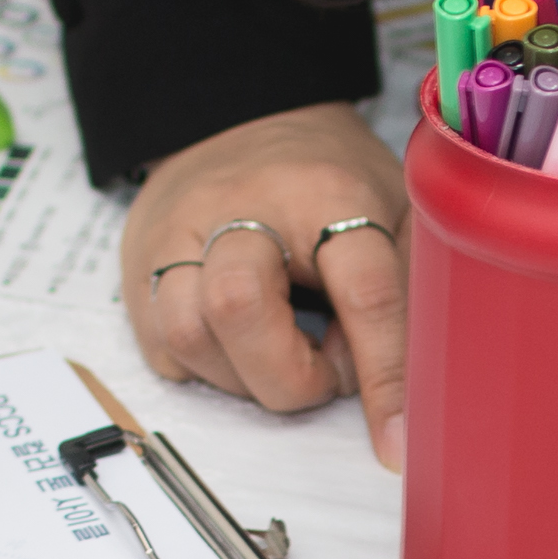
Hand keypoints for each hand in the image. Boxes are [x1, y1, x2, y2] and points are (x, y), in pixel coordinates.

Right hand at [122, 105, 408, 469]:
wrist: (240, 116)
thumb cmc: (326, 177)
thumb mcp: (394, 208)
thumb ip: (413, 289)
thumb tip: (416, 392)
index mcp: (326, 190)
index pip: (361, 291)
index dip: (383, 375)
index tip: (397, 442)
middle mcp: (240, 205)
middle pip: (240, 309)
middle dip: (289, 375)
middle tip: (323, 367)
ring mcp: (178, 232)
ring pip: (189, 334)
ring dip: (246, 376)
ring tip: (283, 351)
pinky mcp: (141, 263)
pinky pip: (163, 347)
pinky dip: (209, 368)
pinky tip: (242, 345)